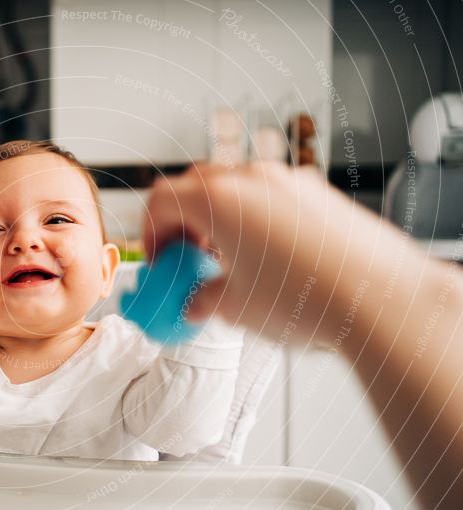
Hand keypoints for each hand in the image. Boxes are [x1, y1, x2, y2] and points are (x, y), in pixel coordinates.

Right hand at [143, 161, 407, 344]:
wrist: (382, 298)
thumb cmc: (309, 298)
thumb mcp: (235, 308)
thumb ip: (203, 299)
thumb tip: (199, 300)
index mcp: (220, 200)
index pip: (162, 199)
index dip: (150, 232)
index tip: (159, 258)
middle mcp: (253, 179)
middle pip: (197, 186)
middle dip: (183, 221)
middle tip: (186, 256)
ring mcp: (290, 181)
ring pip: (237, 189)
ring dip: (220, 219)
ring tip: (228, 260)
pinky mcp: (319, 194)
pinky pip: (272, 197)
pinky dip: (256, 219)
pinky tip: (268, 257)